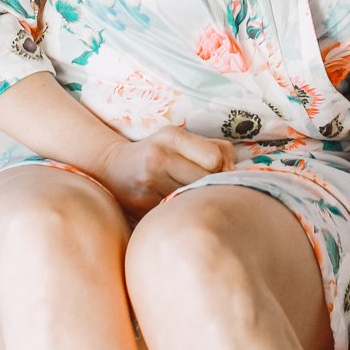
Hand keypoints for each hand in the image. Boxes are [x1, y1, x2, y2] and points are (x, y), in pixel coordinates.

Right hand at [100, 126, 233, 213]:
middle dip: (211, 186)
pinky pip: (177, 213)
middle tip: (206, 187)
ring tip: (191, 196)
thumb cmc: (158, 152)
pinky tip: (177, 207)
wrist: (113, 169)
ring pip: (193, 199)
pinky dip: (182, 212)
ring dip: (198, 201)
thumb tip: (236, 173)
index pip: (215, 158)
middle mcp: (158, 157)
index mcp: (171, 136)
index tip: (217, 171)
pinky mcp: (143, 206)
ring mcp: (149, 183)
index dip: (222, 168)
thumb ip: (216, 149)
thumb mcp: (182, 140)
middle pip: (206, 181)